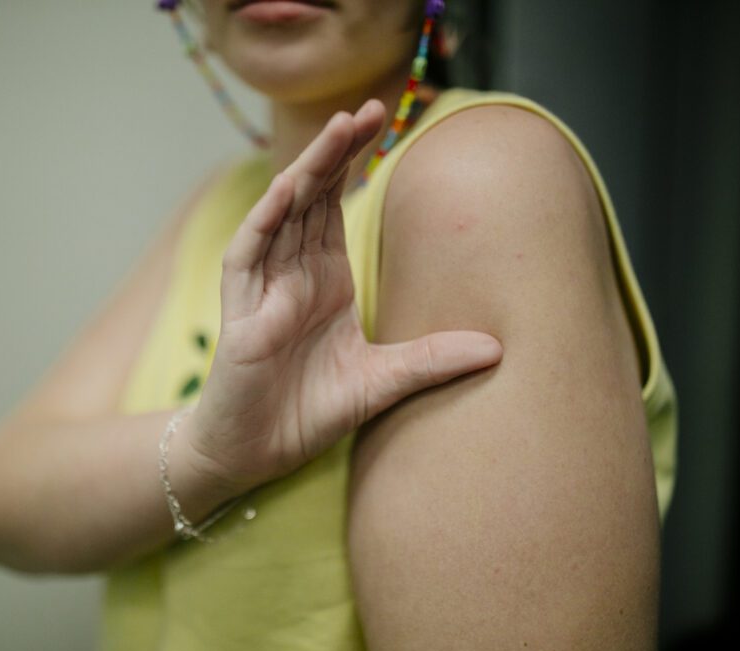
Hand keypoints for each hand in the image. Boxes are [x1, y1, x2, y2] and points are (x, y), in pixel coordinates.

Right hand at [186, 98, 503, 492]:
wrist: (255, 453)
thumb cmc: (306, 411)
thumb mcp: (382, 382)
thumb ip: (431, 361)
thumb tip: (499, 348)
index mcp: (325, 280)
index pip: (337, 207)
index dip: (356, 163)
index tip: (388, 123)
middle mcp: (294, 273)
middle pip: (312, 197)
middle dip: (337, 151)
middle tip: (371, 108)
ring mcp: (264, 288)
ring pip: (281, 214)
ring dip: (306, 170)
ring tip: (337, 129)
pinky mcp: (240, 313)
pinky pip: (247, 255)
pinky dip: (264, 223)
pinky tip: (286, 191)